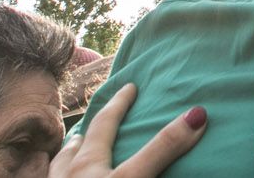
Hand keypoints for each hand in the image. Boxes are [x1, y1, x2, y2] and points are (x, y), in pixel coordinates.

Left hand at [49, 83, 205, 177]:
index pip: (111, 126)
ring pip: (60, 161)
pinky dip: (56, 172)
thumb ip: (162, 151)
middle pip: (85, 139)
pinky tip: (59, 177)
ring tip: (76, 140)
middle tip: (110, 104)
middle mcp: (70, 175)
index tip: (132, 85)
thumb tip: (197, 117)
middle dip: (101, 118)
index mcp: (91, 166)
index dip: (124, 105)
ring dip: (71, 147)